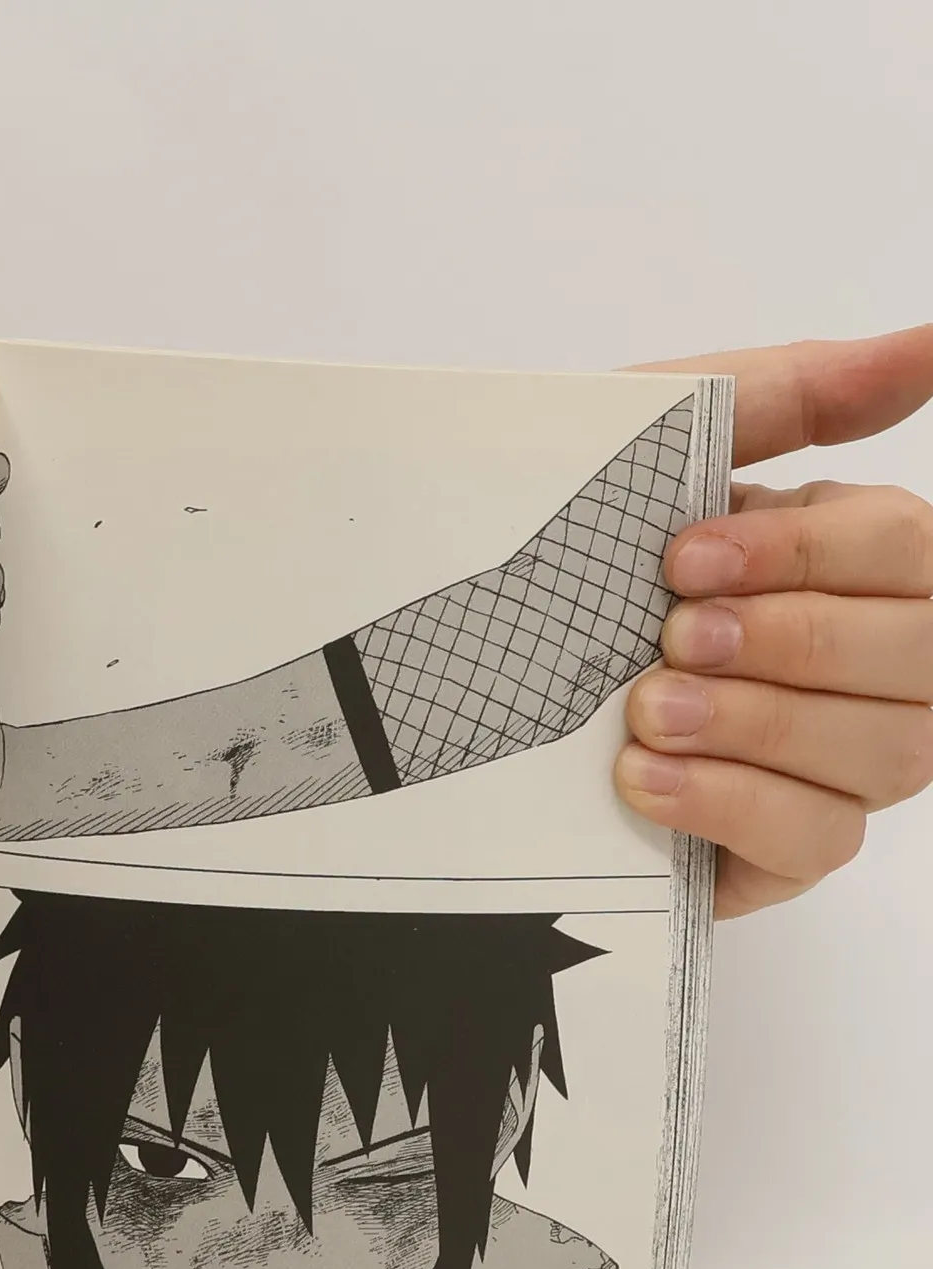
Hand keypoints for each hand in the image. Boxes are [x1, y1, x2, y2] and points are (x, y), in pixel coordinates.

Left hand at [618, 326, 932, 916]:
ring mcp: (836, 764)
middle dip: (788, 643)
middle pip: (919, 655)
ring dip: (757, 726)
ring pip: (887, 752)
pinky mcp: (781, 851)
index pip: (906, 549)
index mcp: (851, 559)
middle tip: (670, 638)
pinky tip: (647, 780)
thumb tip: (922, 344)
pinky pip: (821, 841)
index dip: (807, 553)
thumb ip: (789, 393)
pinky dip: (735, 805)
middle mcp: (870, 663)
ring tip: (644, 711)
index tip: (683, 557)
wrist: (453, 675)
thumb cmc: (565, 555)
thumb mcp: (648, 452)